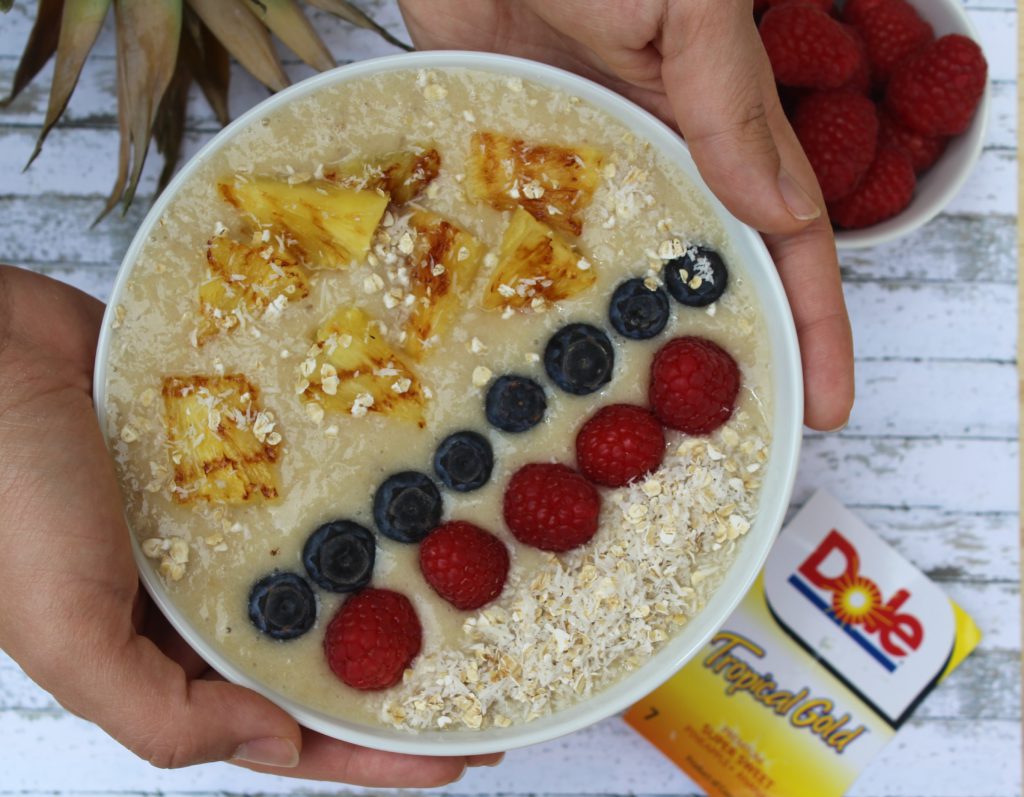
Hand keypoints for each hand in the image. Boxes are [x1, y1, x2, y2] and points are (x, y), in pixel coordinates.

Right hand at [0, 266, 499, 784]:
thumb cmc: (3, 491)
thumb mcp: (63, 631)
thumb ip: (161, 712)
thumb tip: (275, 745)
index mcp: (160, 651)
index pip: (284, 727)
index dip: (370, 752)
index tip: (458, 754)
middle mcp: (204, 593)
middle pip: (323, 649)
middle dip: (402, 668)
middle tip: (490, 669)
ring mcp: (228, 520)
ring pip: (329, 564)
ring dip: (395, 577)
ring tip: (475, 583)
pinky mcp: (242, 452)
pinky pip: (316, 483)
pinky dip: (364, 495)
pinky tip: (420, 494)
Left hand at [399, 0, 854, 429]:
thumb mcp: (689, 7)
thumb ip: (731, 104)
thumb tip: (781, 213)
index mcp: (717, 122)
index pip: (787, 236)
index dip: (813, 319)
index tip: (826, 400)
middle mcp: (656, 157)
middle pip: (705, 273)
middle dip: (723, 352)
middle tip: (718, 441)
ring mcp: (581, 169)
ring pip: (619, 275)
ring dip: (626, 345)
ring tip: (620, 428)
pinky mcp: (511, 167)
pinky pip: (527, 248)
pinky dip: (532, 301)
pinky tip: (522, 359)